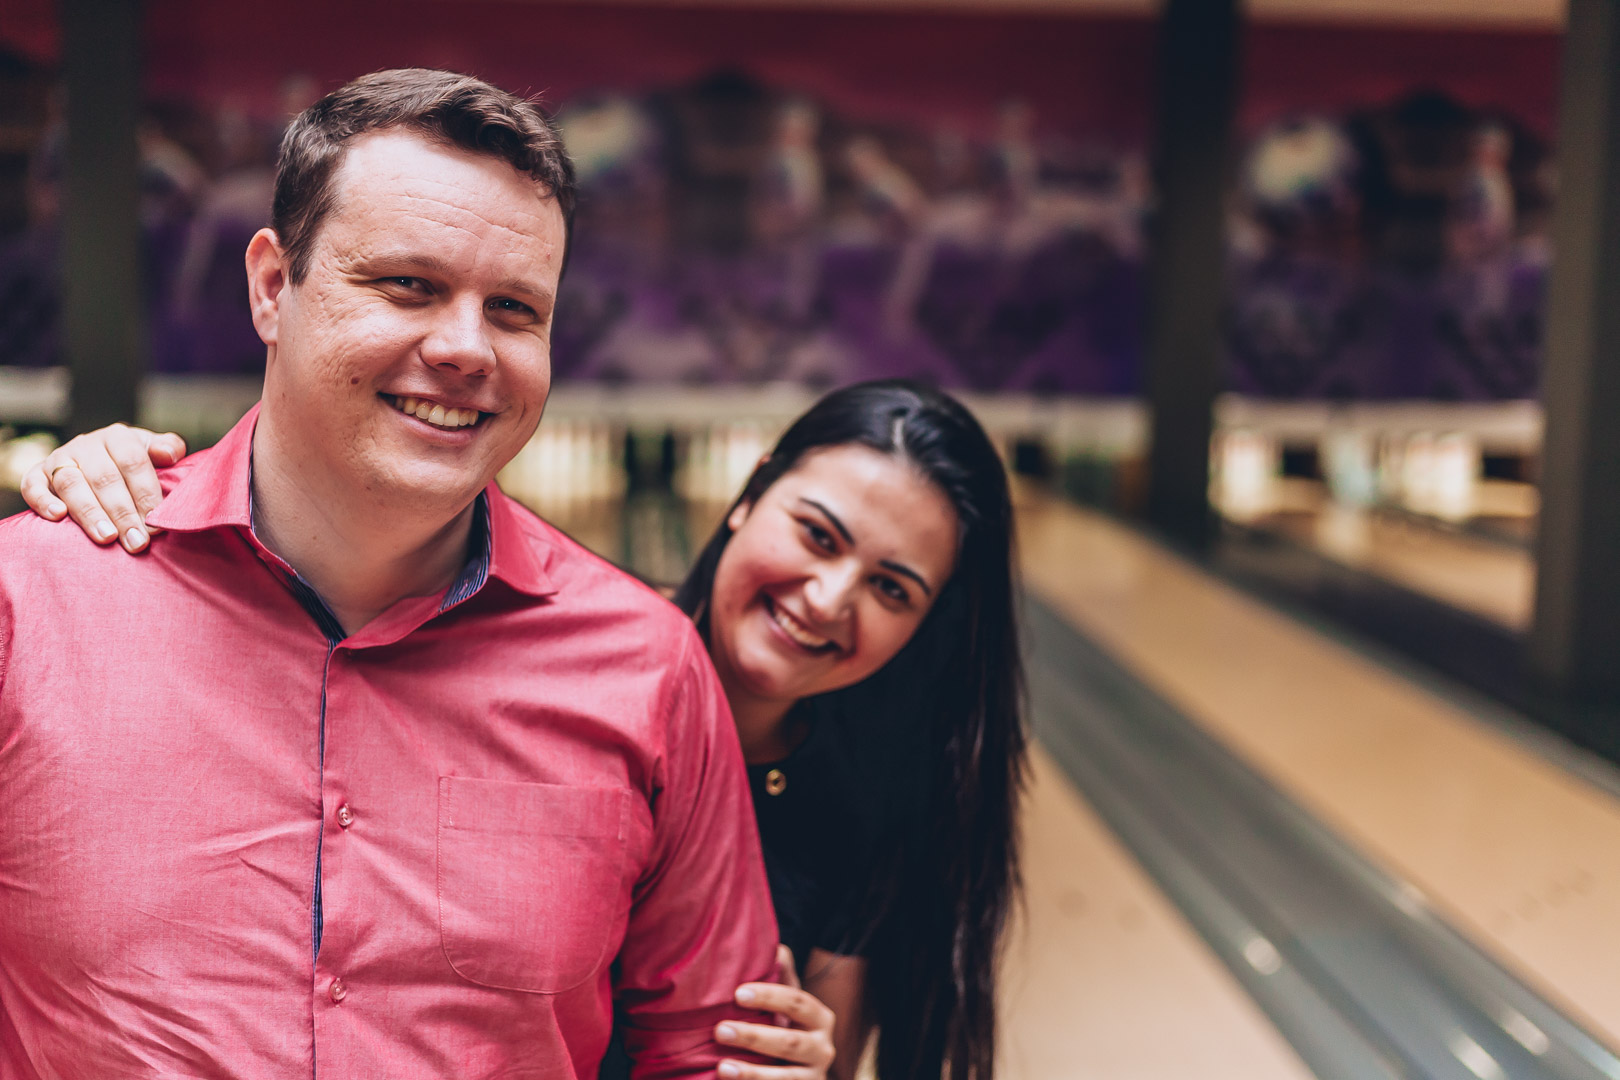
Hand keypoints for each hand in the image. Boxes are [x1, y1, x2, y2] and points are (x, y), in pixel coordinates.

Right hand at [21, 424, 185, 552]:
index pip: (133, 462)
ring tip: (106, 537)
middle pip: (104, 478)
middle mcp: (86, 445)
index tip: (156, 524)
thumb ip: (166, 448)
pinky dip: (42, 500)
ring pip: (71, 484)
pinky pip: (32, 485)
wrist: (94, 459)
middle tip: (137, 542)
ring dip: (89, 513)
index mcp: (117, 437)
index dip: (146, 494)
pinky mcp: (36, 474)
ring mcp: (59, 459)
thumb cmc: (130, 463)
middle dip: (123, 513)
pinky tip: (57, 517)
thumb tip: (170, 454)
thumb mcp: (152, 450)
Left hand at [716, 945, 835, 1079]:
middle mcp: (823, 1049)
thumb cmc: (785, 1027)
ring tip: (722, 1068)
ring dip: (752, 1073)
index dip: (769, 996)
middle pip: (790, 1042)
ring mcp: (813, 1078)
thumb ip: (781, 974)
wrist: (798, 1073)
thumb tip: (772, 947)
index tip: (737, 994)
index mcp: (819, 1018)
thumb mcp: (786, 1003)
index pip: (797, 1002)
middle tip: (719, 1030)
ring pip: (785, 1078)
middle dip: (754, 1037)